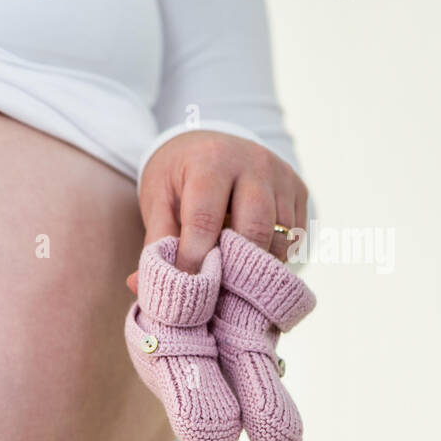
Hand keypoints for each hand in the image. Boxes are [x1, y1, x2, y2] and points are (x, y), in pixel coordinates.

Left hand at [127, 130, 307, 293]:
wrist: (210, 144)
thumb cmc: (178, 177)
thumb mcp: (159, 200)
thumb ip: (155, 241)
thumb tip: (140, 285)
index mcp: (211, 161)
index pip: (205, 219)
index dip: (194, 260)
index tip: (185, 289)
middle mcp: (254, 163)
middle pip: (254, 230)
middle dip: (234, 269)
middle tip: (216, 295)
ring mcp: (282, 176)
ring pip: (280, 238)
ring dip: (258, 268)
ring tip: (234, 285)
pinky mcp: (299, 190)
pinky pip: (294, 237)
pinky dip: (275, 259)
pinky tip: (253, 266)